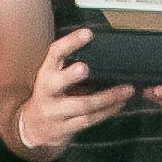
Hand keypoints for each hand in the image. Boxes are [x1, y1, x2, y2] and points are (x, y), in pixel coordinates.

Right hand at [17, 28, 138, 153]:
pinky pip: (89, 120)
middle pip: (58, 83)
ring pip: (82, 105)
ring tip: (126, 90)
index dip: (70, 42)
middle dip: (70, 75)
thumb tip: (104, 51)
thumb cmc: (52, 95)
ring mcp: (55, 112)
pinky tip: (120, 103)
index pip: (55, 53)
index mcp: (46, 73)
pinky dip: (107, 111)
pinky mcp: (66, 128)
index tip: (87, 33)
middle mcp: (48, 92)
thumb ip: (70, 65)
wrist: (34, 127)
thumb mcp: (54, 76)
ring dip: (107, 98)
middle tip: (84, 68)